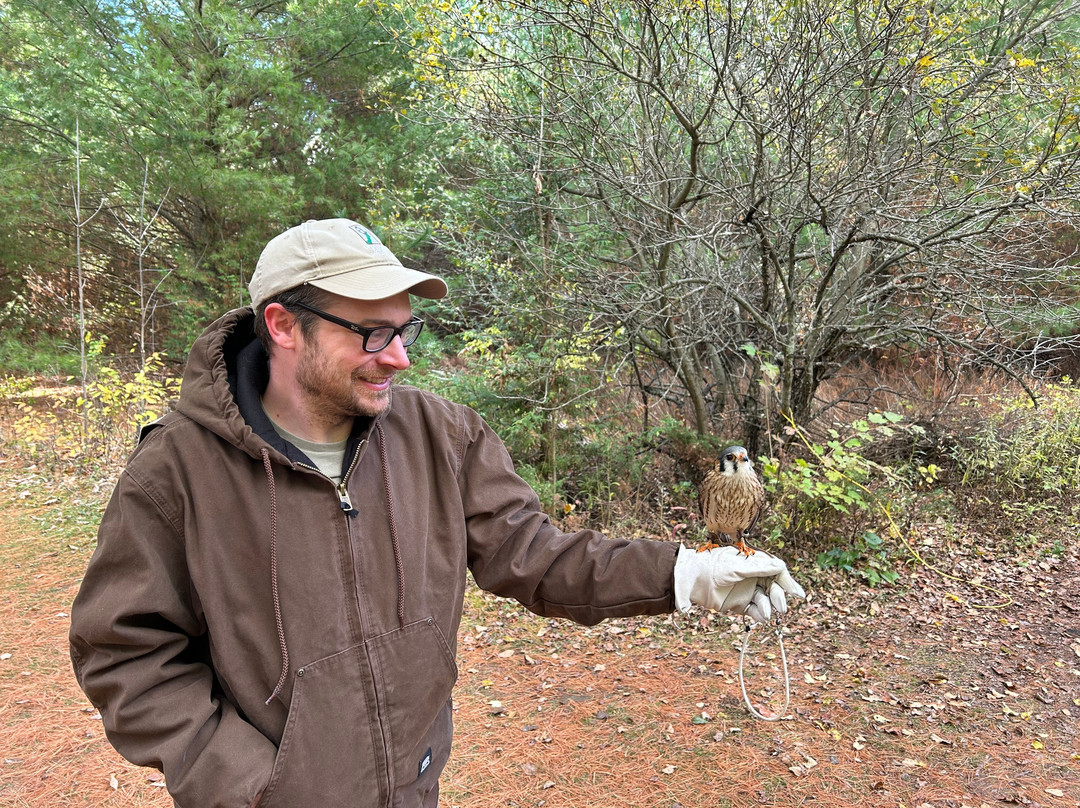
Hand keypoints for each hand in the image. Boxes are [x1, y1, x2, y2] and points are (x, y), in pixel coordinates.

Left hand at [673, 545, 804, 622]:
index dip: (786, 581)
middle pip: (773, 587)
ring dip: (768, 606)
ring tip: (766, 613)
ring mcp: (745, 591)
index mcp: (752, 563)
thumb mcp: (736, 567)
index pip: (775, 571)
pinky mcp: (738, 605)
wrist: (688, 579)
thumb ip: (758, 568)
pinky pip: (754, 611)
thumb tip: (780, 566)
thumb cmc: (711, 567)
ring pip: (764, 600)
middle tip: (781, 606)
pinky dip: (759, 614)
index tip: (796, 593)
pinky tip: (761, 617)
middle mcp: (751, 577)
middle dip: (778, 596)